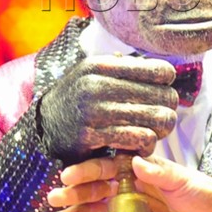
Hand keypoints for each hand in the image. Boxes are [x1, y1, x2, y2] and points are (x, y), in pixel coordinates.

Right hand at [38, 55, 179, 158]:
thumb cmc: (77, 99)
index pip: (159, 70)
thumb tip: (162, 70)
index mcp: (102, 65)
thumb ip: (123, 68)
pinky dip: (146, 145)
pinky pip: (140, 139)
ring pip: (157, 119)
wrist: (43, 127)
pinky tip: (140, 146)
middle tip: (160, 118)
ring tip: (153, 133)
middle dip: (168, 109)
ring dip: (161, 130)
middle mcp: (98, 84)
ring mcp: (95, 110)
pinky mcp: (93, 136)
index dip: (167, 82)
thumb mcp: (93, 74)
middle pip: (164, 96)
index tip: (160, 91)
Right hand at [47, 154, 211, 211]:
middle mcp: (126, 189)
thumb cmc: (197, 190)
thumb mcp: (181, 179)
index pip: (105, 168)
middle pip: (95, 190)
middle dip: (73, 194)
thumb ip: (160, 173)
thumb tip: (138, 163)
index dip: (86, 171)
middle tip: (54, 198)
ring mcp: (127, 211)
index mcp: (135, 171)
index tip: (68, 175)